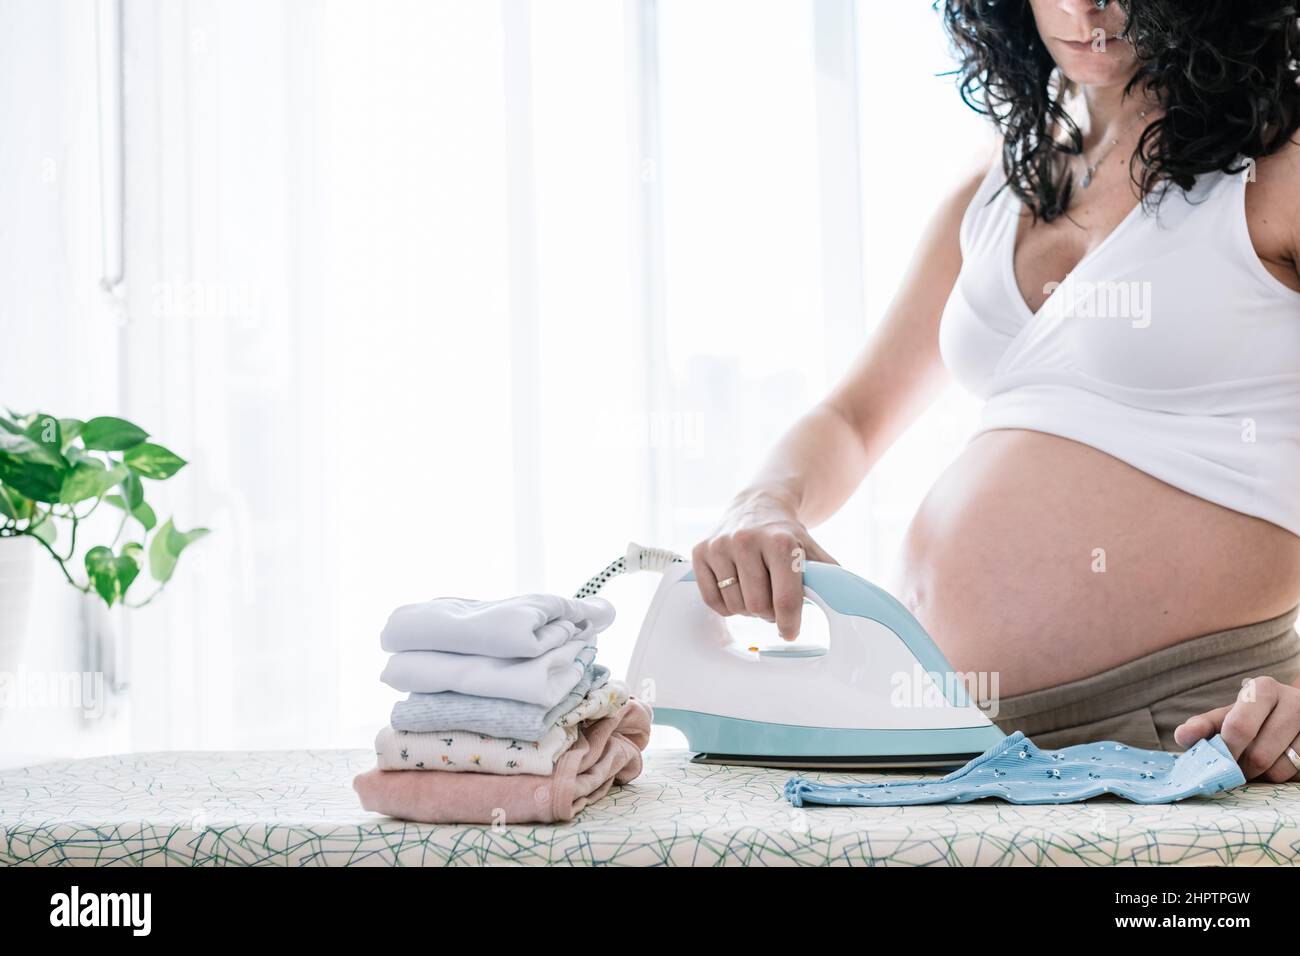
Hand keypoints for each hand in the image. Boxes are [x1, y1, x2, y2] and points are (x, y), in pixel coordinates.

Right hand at [692, 491, 836, 640]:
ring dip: (748, 609)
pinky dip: (726, 606)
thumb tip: (845, 603)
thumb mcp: (812, 550)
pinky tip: (738, 591)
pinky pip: (711, 600)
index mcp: (780, 542)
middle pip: (757, 606)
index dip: (789, 623)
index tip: (790, 632)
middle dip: (769, 614)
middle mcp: (746, 540)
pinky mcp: (700, 551)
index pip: (785, 599)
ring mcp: (720, 545)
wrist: (758, 505)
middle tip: (774, 604)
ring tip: (757, 592)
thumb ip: (827, 577)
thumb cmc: (786, 534)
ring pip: (734, 606)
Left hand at [1173, 676, 1299, 781]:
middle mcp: (1295, 702)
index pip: (1239, 728)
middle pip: (1258, 755)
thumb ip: (1203, 725)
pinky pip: (1296, 775)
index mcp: (1264, 689)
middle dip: (1241, 769)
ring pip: (1279, 770)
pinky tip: (1276, 765)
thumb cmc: (1253, 717)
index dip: (1226, 751)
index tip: (1218, 762)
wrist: (1293, 715)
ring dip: (1261, 777)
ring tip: (1255, 767)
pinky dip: (1281, 778)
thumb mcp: (1226, 716)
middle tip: (1235, 770)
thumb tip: (1183, 736)